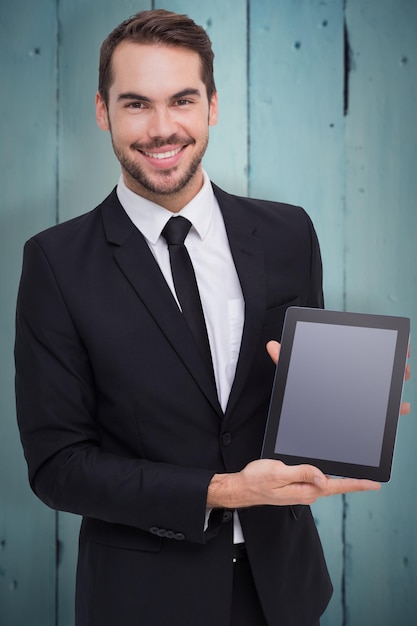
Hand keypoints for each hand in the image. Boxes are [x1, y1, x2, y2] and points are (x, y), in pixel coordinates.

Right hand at [207, 459, 379, 508]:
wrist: (242, 488)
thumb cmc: (257, 480)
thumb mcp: (279, 472)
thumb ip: (302, 473)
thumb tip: (323, 477)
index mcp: (305, 490)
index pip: (336, 486)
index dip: (356, 484)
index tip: (374, 484)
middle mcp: (306, 493)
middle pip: (335, 485)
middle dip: (353, 481)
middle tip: (371, 477)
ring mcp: (302, 491)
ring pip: (325, 482)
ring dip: (340, 478)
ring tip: (355, 474)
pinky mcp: (296, 487)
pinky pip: (315, 481)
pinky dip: (326, 475)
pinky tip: (329, 472)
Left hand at [266, 340, 410, 415]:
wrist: (301, 427)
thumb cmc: (297, 397)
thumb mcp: (292, 378)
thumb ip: (284, 362)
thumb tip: (272, 345)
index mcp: (338, 368)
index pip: (361, 353)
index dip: (378, 348)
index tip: (392, 346)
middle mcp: (351, 382)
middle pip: (377, 370)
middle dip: (392, 365)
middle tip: (400, 365)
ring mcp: (360, 398)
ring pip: (384, 389)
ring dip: (395, 384)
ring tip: (402, 378)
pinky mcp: (363, 415)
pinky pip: (383, 412)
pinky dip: (395, 409)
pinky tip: (402, 406)